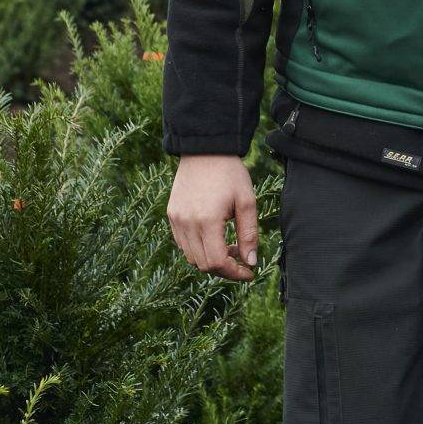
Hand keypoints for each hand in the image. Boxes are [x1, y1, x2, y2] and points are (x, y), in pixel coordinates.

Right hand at [167, 154, 258, 281]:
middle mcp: (187, 224)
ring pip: (191, 257)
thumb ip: (249, 234)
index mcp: (207, 221)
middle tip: (243, 261)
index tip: (249, 273)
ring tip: (230, 246)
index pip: (217, 262)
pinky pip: (183, 244)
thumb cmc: (230, 173)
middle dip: (225, 269)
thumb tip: (251, 262)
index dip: (234, 273)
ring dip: (211, 260)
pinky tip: (214, 238)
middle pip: (203, 264)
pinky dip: (198, 249)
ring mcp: (176, 221)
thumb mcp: (247, 201)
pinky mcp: (171, 216)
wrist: (204, 150)